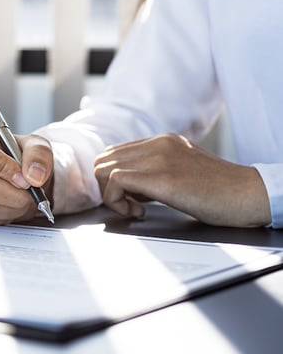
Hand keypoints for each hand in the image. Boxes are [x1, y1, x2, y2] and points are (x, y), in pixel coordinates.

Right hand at [0, 124, 53, 225]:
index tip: (23, 178)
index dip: (1, 166)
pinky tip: (9, 206)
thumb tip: (34, 176)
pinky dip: (2, 217)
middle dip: (12, 194)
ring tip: (22, 200)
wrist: (14, 174)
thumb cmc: (18, 156)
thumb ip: (38, 155)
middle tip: (29, 194)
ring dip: (10, 208)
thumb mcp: (35, 146)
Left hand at [95, 133, 270, 226]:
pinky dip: (117, 202)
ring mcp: (158, 158)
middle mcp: (157, 144)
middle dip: (108, 187)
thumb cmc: (221, 192)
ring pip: (103, 169)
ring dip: (111, 196)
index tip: (131, 197)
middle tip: (130, 205)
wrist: (250, 195)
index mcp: (162, 141)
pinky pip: (115, 182)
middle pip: (103, 159)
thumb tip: (128, 185)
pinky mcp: (162, 178)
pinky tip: (140, 213)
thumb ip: (155, 170)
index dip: (113, 179)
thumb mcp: (182, 170)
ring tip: (136, 209)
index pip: (114, 152)